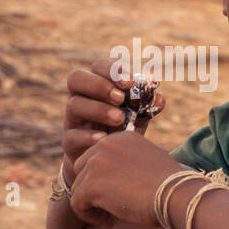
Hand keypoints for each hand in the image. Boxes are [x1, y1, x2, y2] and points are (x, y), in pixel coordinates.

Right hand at [61, 56, 165, 187]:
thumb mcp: (137, 117)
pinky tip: (104, 138)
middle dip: (99, 85)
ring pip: (74, 105)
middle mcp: (81, 97)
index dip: (112, 69)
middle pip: (76, 78)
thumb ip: (147, 106)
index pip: (98, 66)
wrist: (108, 162)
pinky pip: (72, 135)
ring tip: (119, 119)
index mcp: (97, 85)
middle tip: (120, 98)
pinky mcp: (68, 142)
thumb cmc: (123, 130)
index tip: (130, 82)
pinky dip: (88, 136)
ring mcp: (72, 119)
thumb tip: (159, 97)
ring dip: (98, 109)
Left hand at [68, 127, 182, 228]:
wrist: (174, 194)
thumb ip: (131, 164)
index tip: (121, 193)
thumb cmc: (171, 186)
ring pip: (79, 187)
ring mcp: (95, 162)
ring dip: (92, 205)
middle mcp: (105, 143)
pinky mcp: (90, 184)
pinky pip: (77, 203)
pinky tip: (109, 223)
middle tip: (111, 207)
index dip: (104, 178)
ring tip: (111, 218)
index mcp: (122, 137)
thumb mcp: (152, 163)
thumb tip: (121, 180)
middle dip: (92, 189)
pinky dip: (89, 216)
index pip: (99, 156)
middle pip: (82, 168)